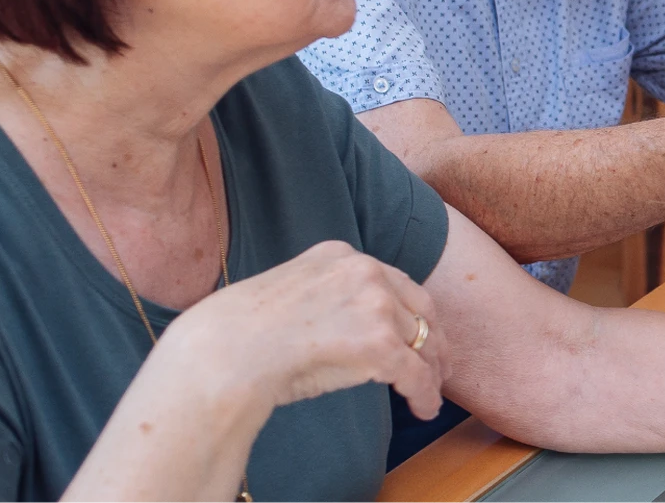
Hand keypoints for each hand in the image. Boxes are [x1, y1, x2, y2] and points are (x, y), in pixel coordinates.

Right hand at [164, 240, 447, 418]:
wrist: (224, 351)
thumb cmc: (243, 332)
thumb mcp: (294, 290)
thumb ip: (330, 295)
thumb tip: (352, 325)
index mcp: (342, 255)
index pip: (396, 283)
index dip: (414, 313)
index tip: (420, 332)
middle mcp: (366, 272)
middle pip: (421, 309)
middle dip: (435, 340)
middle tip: (440, 364)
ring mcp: (376, 307)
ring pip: (424, 343)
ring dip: (433, 371)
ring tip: (432, 391)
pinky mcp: (380, 345)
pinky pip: (416, 374)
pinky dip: (426, 395)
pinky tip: (424, 409)